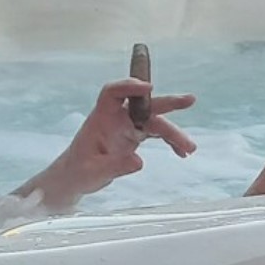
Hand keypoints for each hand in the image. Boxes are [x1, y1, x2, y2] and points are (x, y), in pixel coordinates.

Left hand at [14, 78, 195, 210]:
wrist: (75, 178)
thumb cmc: (77, 171)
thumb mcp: (93, 172)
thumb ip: (115, 166)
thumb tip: (139, 161)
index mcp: (101, 119)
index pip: (113, 93)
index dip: (129, 86)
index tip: (148, 88)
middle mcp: (116, 118)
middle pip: (144, 105)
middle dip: (167, 102)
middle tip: (189, 100)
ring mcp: (127, 127)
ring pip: (154, 122)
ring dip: (173, 133)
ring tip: (189, 148)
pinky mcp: (133, 137)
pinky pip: (156, 134)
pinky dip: (169, 142)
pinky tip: (181, 153)